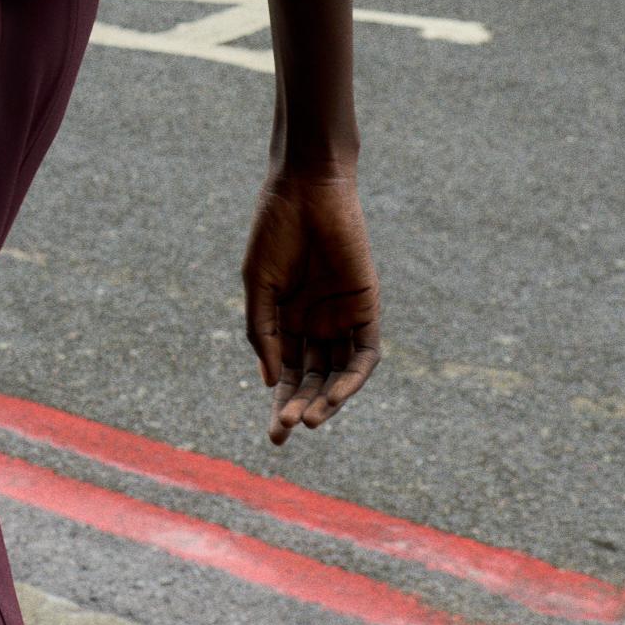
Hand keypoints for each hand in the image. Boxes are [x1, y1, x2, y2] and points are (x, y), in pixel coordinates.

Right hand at [243, 168, 380, 445]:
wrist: (306, 188)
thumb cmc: (275, 230)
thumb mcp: (258, 286)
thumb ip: (265, 332)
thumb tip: (271, 382)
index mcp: (288, 319)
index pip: (288, 374)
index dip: (282, 405)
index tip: (274, 436)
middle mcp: (317, 323)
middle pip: (312, 379)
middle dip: (299, 408)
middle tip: (284, 432)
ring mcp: (342, 317)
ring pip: (339, 373)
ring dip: (326, 400)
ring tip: (309, 420)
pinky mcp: (366, 307)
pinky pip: (365, 354)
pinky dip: (351, 379)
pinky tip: (333, 396)